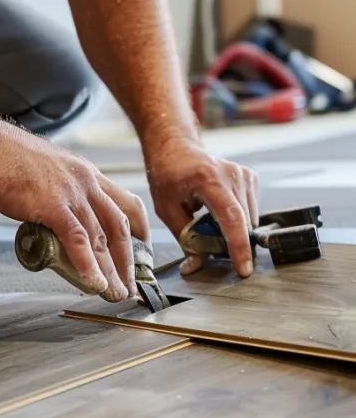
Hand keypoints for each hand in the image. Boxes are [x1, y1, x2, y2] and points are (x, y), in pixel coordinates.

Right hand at [0, 127, 150, 301]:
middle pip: (120, 227)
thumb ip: (59, 194)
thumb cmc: (4, 157)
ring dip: (112, 271)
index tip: (142, 245)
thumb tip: (56, 217)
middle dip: (129, 260)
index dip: (139, 227)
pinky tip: (95, 283)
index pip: (126, 202)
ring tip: (116, 293)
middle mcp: (86, 183)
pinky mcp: (54, 206)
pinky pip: (78, 241)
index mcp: (86, 173)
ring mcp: (72, 194)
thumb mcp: (46, 170)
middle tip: (131, 283)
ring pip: (102, 238)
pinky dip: (89, 266)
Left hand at [147, 139, 259, 277]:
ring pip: (250, 220)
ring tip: (210, 221)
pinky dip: (238, 219)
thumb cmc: (168, 176)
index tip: (244, 269)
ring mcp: (244, 174)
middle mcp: (231, 174)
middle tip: (210, 245)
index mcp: (208, 179)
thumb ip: (184, 237)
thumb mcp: (167, 209)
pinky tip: (219, 210)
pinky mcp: (250, 177)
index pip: (232, 218)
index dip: (239, 247)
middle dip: (231, 243)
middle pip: (243, 223)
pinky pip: (251, 211)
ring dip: (234, 231)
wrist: (176, 149)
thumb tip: (195, 266)